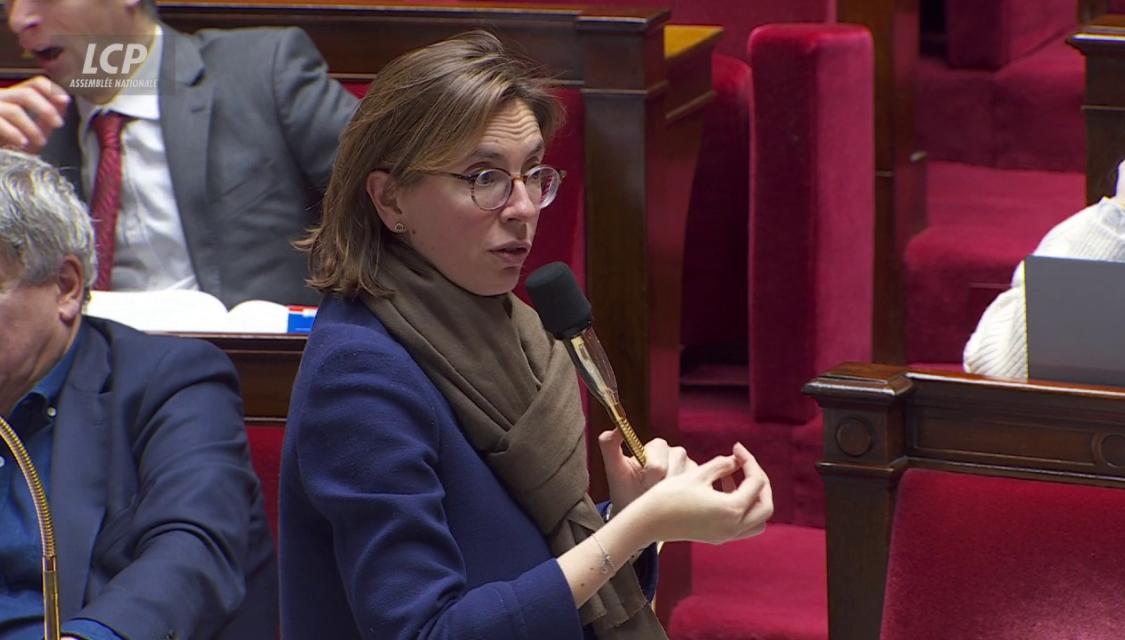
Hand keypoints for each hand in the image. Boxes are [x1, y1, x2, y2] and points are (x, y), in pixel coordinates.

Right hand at [0, 76, 68, 151]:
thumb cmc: (10, 143)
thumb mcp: (33, 130)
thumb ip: (46, 118)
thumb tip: (64, 102)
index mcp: (15, 97)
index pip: (35, 84)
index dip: (52, 90)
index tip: (66, 100)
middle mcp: (2, 98)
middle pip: (27, 93)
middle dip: (47, 109)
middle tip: (58, 124)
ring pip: (14, 110)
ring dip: (33, 128)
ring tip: (41, 142)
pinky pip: (0, 123)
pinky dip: (14, 133)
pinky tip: (22, 143)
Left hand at [599, 429, 692, 513]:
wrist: (638, 510)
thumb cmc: (625, 489)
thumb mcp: (614, 469)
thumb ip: (609, 445)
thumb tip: (614, 428)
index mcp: (657, 446)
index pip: (658, 464)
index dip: (649, 478)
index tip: (640, 484)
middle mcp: (676, 452)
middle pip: (674, 470)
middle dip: (659, 486)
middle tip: (648, 491)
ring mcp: (690, 465)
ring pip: (685, 480)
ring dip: (670, 492)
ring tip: (658, 495)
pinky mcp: (699, 479)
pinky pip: (695, 487)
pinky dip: (683, 497)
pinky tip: (672, 500)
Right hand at [630, 442, 772, 544]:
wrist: (647, 522)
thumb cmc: (669, 496)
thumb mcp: (698, 474)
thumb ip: (722, 465)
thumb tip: (735, 461)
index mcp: (731, 509)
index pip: (756, 483)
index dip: (749, 460)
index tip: (736, 448)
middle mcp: (733, 526)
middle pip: (765, 506)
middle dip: (760, 482)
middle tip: (745, 464)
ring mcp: (726, 535)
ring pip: (757, 520)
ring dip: (754, 499)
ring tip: (734, 479)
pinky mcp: (717, 537)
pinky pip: (742, 525)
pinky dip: (742, 508)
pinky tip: (723, 491)